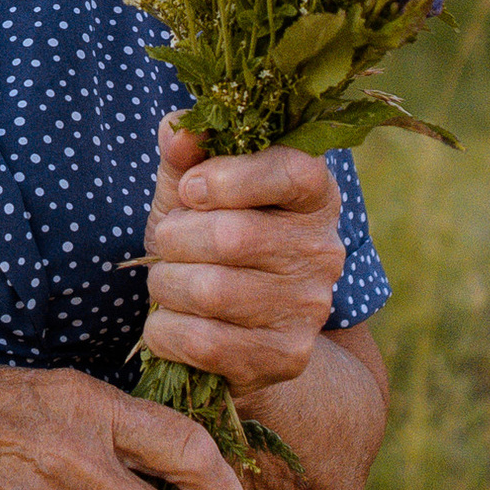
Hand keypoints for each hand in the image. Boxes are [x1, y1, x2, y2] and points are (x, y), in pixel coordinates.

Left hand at [142, 117, 345, 399]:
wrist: (240, 333)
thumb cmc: (209, 244)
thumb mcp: (196, 190)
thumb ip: (187, 151)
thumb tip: (179, 131)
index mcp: (313, 195)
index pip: (292, 171)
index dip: (228, 177)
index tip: (191, 190)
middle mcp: (324, 251)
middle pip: (232, 236)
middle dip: (175, 238)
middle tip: (168, 244)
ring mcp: (309, 309)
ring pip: (210, 291)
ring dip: (165, 285)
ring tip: (168, 283)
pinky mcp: (285, 357)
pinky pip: (202, 341)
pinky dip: (165, 330)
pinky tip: (170, 322)